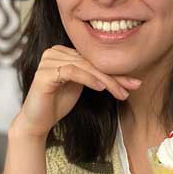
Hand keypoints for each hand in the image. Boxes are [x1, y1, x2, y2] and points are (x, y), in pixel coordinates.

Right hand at [14, 45, 140, 138]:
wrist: (37, 121)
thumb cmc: (58, 103)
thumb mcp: (82, 86)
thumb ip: (96, 76)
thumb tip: (127, 76)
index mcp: (64, 51)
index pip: (94, 59)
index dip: (115, 71)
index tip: (135, 83)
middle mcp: (55, 52)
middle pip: (91, 62)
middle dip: (114, 76)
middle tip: (132, 87)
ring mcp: (48, 60)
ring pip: (84, 66)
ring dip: (105, 79)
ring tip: (119, 91)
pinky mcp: (44, 73)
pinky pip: (71, 71)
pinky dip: (88, 79)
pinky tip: (100, 88)